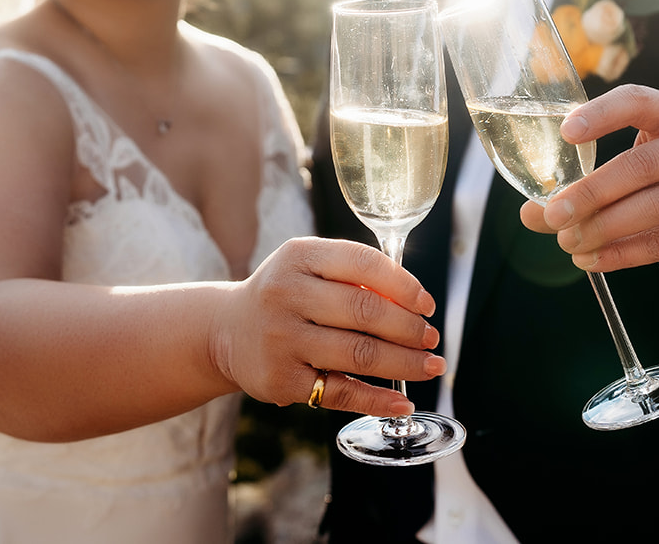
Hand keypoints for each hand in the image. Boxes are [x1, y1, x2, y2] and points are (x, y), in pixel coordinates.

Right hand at [211, 237, 445, 416]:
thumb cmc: (286, 295)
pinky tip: (401, 402)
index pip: (363, 263)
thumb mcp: (308, 268)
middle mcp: (286, 294)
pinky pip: (340, 392)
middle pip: (365, 312)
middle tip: (432, 338)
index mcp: (299, 256)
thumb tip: (415, 303)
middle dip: (410, 328)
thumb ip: (354, 276)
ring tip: (430, 366)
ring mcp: (282, 339)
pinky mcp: (281, 380)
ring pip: (359, 354)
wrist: (227, 331)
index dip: (403, 285)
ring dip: (405, 364)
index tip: (427, 304)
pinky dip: (377, 400)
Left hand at [518, 84, 658, 287]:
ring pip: (655, 205)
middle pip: (642, 164)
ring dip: (604, 226)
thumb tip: (530, 213)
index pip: (639, 101)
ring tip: (569, 242)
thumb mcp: (635, 170)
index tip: (566, 132)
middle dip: (592, 192)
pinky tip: (592, 260)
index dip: (602, 114)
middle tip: (554, 214)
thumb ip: (584, 185)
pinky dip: (623, 253)